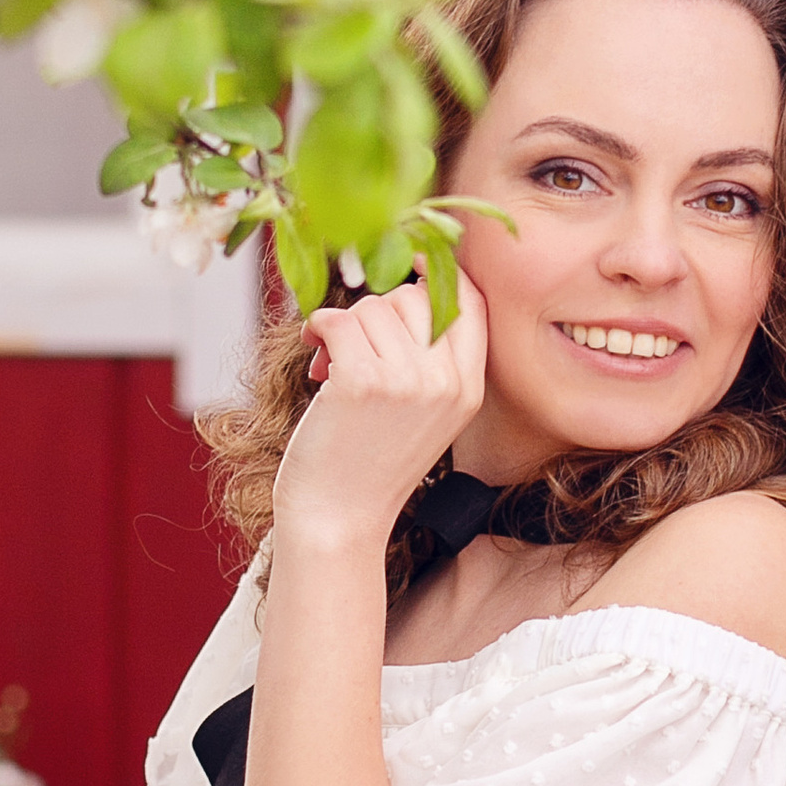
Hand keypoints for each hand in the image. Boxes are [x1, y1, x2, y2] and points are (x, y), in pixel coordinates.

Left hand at [272, 275, 488, 549]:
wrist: (338, 520)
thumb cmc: (368, 462)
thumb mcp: (423, 411)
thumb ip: (430, 358)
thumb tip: (408, 284)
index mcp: (469, 388)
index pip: (471, 302)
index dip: (439, 273)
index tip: (407, 265)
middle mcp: (447, 382)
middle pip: (414, 297)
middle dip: (375, 313)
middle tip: (353, 349)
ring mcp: (408, 381)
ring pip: (372, 306)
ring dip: (342, 327)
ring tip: (332, 366)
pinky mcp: (363, 382)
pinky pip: (338, 320)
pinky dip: (318, 329)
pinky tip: (314, 357)